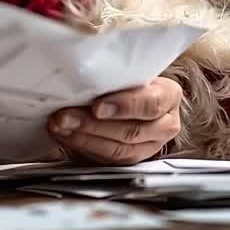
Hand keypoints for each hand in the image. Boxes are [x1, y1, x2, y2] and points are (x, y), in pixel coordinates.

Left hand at [47, 76, 181, 165]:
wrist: (131, 93)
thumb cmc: (130, 77)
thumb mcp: (129, 68)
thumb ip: (115, 72)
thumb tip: (85, 68)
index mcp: (168, 96)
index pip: (150, 104)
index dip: (123, 106)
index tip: (97, 106)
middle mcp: (165, 124)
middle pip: (131, 131)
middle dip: (93, 125)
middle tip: (65, 117)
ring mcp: (150, 145)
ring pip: (119, 150)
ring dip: (84, 139)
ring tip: (60, 126)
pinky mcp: (132, 159)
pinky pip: (108, 160)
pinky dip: (83, 147)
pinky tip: (65, 136)